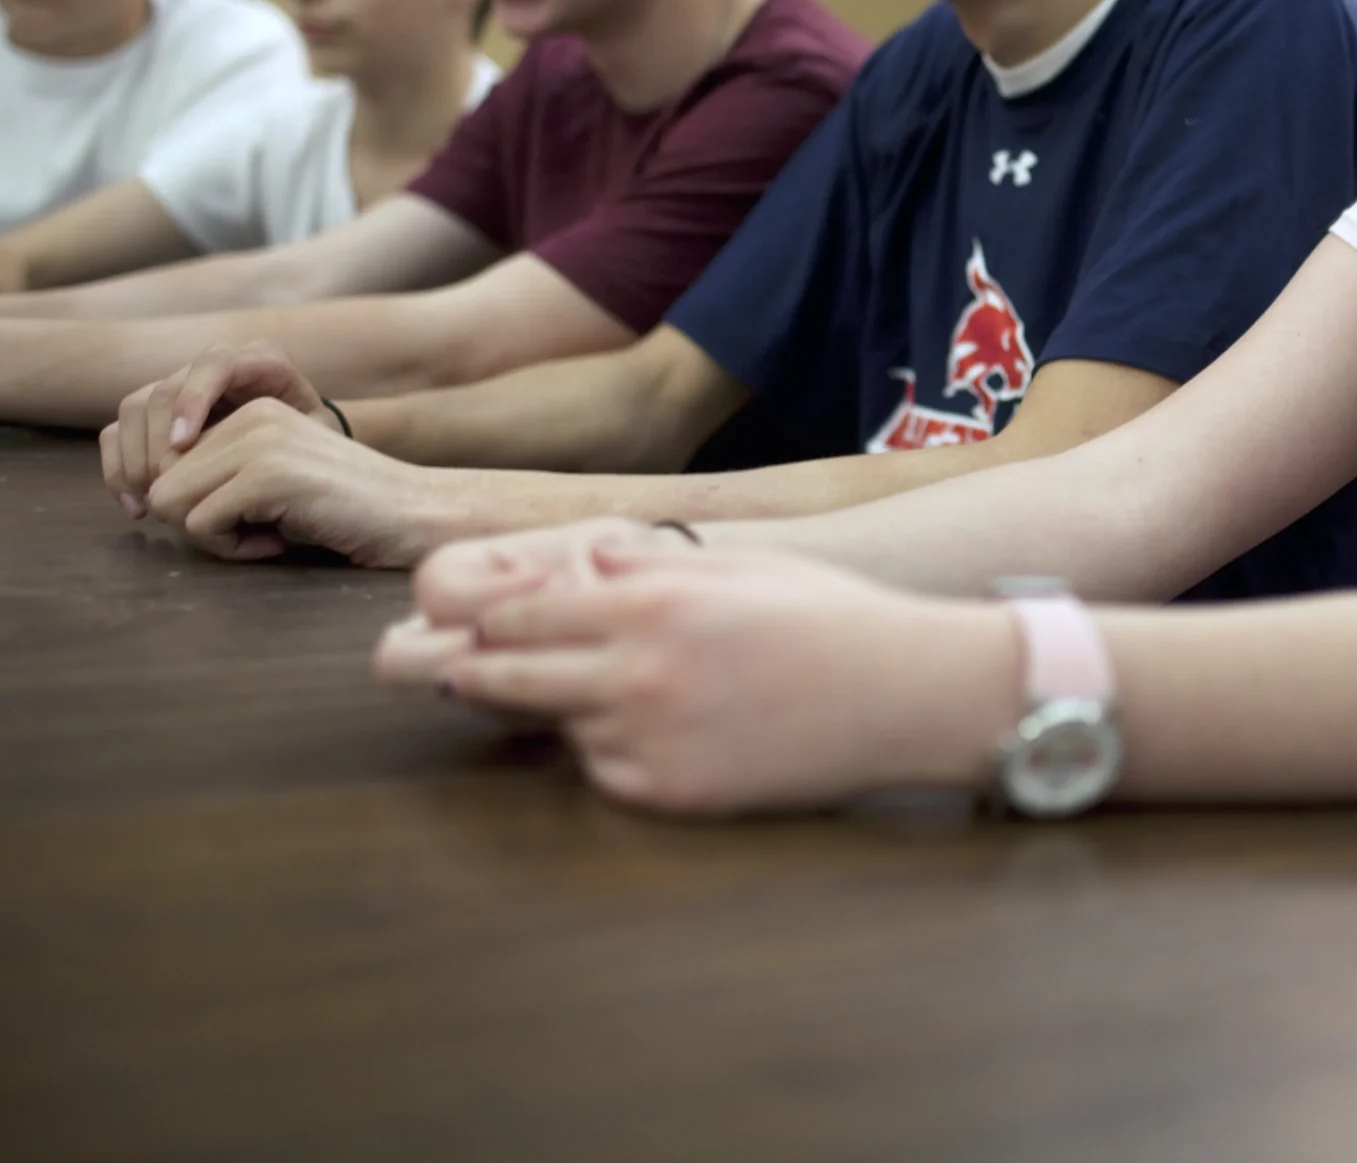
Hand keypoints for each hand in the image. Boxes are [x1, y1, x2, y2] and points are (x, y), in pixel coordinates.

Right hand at [103, 339, 339, 511]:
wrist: (308, 451)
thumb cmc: (318, 447)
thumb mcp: (320, 438)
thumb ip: (296, 439)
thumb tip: (250, 467)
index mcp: (261, 362)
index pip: (216, 364)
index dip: (193, 398)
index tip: (184, 443)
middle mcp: (216, 367)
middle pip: (165, 391)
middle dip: (157, 444)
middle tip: (165, 492)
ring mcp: (182, 387)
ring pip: (136, 409)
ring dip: (134, 460)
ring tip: (151, 506)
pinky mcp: (158, 414)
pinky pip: (121, 431)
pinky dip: (119, 468)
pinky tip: (136, 506)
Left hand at [138, 398, 445, 566]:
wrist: (417, 516)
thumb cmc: (347, 512)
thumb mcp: (272, 481)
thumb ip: (219, 474)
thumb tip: (145, 495)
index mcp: (249, 410)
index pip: (163, 460)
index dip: (191, 504)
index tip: (243, 519)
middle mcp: (250, 415)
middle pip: (158, 483)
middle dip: (197, 522)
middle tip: (258, 531)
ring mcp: (258, 441)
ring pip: (169, 502)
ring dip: (214, 536)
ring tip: (271, 533)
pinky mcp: (267, 474)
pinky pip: (200, 525)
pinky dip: (235, 548)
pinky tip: (282, 540)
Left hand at [410, 534, 1017, 814]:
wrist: (907, 694)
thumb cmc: (834, 617)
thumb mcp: (745, 565)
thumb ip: (657, 562)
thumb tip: (592, 560)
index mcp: (651, 603)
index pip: (520, 613)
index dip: (487, 618)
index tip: (472, 622)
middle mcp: (636, 672)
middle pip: (504, 675)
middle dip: (474, 670)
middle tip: (450, 668)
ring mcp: (652, 739)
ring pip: (556, 726)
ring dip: (555, 711)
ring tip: (568, 694)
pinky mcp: (674, 794)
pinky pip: (605, 774)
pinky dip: (608, 755)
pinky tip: (648, 733)